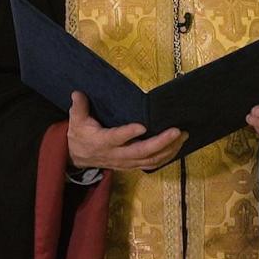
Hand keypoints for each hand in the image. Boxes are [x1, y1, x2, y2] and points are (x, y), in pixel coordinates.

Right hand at [66, 91, 185, 170]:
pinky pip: (152, 164)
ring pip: (150, 160)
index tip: (143, 126)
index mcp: (102, 142)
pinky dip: (167, 157)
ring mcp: (126, 162)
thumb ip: (79, 107)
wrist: (78, 158)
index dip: (129, 133)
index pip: (117, 138)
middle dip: (161, 142)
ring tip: (183, 137)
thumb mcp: (75, 121)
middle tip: (177, 131)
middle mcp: (117, 154)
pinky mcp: (132, 165)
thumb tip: (78, 93)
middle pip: (141, 151)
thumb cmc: (80, 136)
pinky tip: (178, 148)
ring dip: (169, 150)